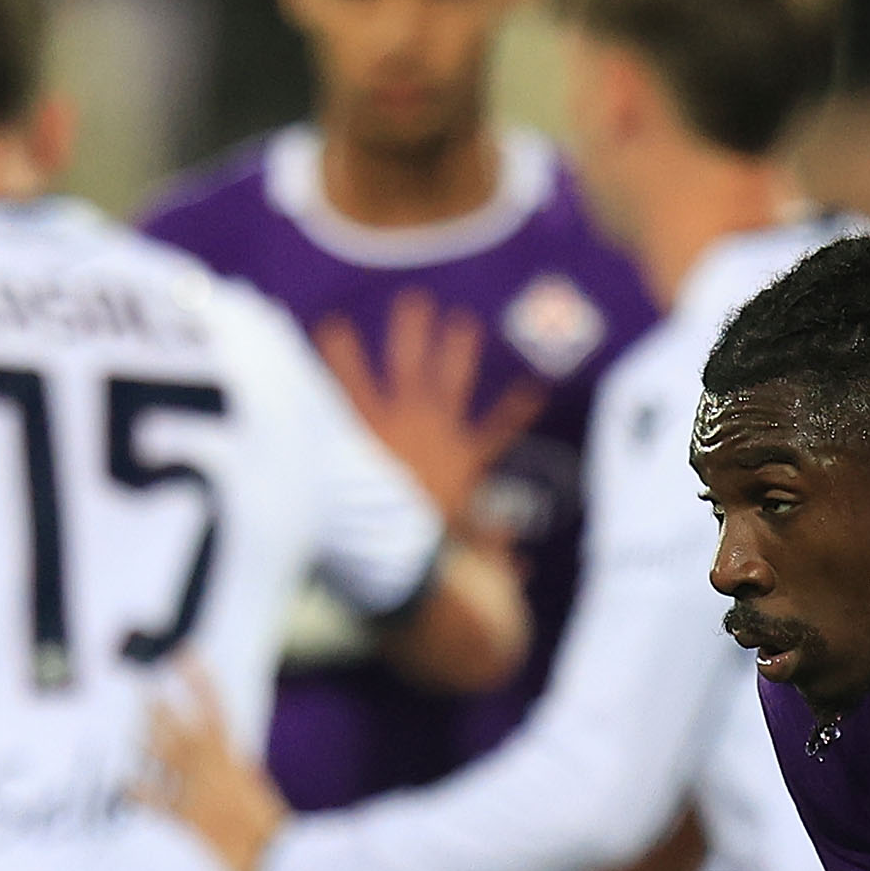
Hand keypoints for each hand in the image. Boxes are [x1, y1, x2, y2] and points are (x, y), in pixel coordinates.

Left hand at [136, 663, 286, 870]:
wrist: (273, 857)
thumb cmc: (274, 828)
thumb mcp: (262, 791)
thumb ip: (244, 775)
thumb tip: (237, 766)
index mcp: (236, 760)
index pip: (215, 711)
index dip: (199, 683)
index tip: (186, 659)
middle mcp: (212, 770)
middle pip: (180, 731)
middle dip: (162, 710)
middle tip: (145, 692)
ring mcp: (196, 792)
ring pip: (166, 758)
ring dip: (148, 739)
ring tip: (135, 725)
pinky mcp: (187, 818)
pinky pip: (157, 801)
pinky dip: (140, 792)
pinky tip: (123, 782)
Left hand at [315, 290, 547, 529]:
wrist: (393, 529)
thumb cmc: (429, 539)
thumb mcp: (465, 544)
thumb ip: (491, 546)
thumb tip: (522, 569)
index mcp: (464, 457)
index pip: (500, 428)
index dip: (519, 408)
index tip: (537, 385)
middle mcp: (437, 427)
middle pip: (452, 380)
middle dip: (456, 349)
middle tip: (460, 318)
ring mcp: (403, 417)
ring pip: (410, 367)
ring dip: (413, 333)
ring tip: (416, 301)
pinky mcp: (366, 420)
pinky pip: (352, 382)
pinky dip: (341, 354)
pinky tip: (332, 323)